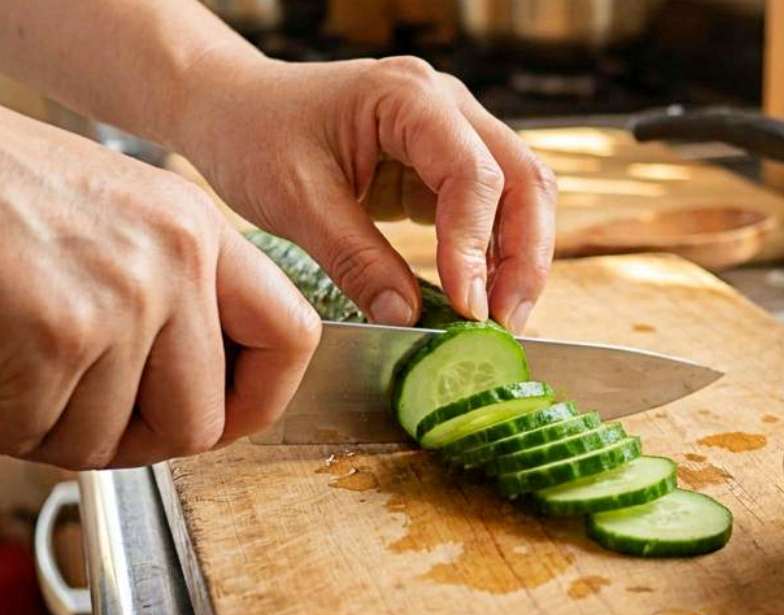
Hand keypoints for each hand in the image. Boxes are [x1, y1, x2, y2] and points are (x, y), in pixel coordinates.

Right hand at [0, 109, 319, 468]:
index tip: (224, 416)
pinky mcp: (59, 333)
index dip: (259, 400)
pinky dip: (5, 420)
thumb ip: (171, 291)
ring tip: (18, 364)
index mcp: (197, 229)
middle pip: (201, 423)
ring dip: (53, 428)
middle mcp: (175, 261)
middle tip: (82, 414)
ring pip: (109, 441)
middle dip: (136, 440)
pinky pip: (42, 434)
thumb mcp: (114, 216)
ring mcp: (122, 298)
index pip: (292, 337)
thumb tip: (204, 390)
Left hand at [177, 55, 556, 331]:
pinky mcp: (446, 163)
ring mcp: (453, 131)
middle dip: (524, 257)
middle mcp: (446, 105)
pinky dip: (497, 254)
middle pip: (524, 179)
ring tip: (502, 318)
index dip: (475, 247)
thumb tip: (407, 318)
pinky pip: (494, 208)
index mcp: (408, 97)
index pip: (473, 174)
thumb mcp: (296, 202)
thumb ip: (356, 259)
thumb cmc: (254, 134)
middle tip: (505, 322)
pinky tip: (481, 296)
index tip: (465, 307)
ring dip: (521, 258)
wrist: (234, 108)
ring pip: (523, 193)